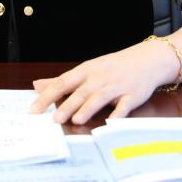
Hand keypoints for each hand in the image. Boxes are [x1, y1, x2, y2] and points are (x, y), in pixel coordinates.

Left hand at [29, 39, 178, 125]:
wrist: (147, 59)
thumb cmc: (113, 67)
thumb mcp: (87, 70)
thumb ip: (63, 80)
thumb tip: (37, 86)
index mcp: (86, 71)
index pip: (63, 83)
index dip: (48, 96)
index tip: (34, 109)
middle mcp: (99, 78)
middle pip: (80, 92)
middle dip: (66, 105)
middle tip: (53, 119)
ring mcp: (117, 86)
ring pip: (100, 97)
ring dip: (88, 108)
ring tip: (76, 119)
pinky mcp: (132, 96)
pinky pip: (124, 106)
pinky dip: (117, 114)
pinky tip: (110, 122)